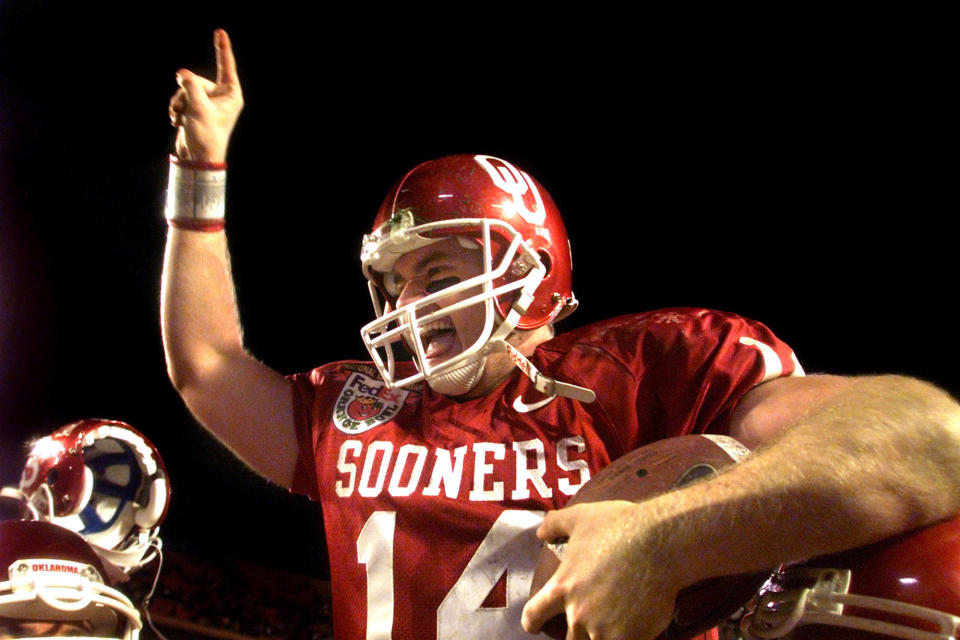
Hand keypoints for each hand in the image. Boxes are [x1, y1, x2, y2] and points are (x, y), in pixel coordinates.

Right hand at [168, 29, 243, 162]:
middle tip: (188, 109)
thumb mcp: (199, 108)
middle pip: (197, 79)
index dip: (222, 48)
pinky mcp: (195, 108)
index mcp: (231, 95)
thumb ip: (191, 86)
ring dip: (179, 102)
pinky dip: (176, 108)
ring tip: (181, 118)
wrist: (197, 157)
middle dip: (186, 92)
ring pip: (185, 89)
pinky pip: (180, 98)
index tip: (220, 31)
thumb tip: (182, 72)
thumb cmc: (206, 135)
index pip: (226, 67)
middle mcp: (220, 96)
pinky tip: (177, 122)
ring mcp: (206, 102)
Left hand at [522, 501, 680, 639]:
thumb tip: (540, 533)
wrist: (660, 542)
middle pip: (569, 639)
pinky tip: (634, 630)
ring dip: (601, 637)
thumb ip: (555, 524)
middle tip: (591, 621)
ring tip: (613, 626)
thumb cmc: (619, 526)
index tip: (534, 626)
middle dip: (577, 632)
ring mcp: (604, 629)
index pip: (534, 614)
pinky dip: (626, 637)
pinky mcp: (630, 637)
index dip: (532, 621)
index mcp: (562, 587)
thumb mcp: (581, 516)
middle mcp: (578, 613)